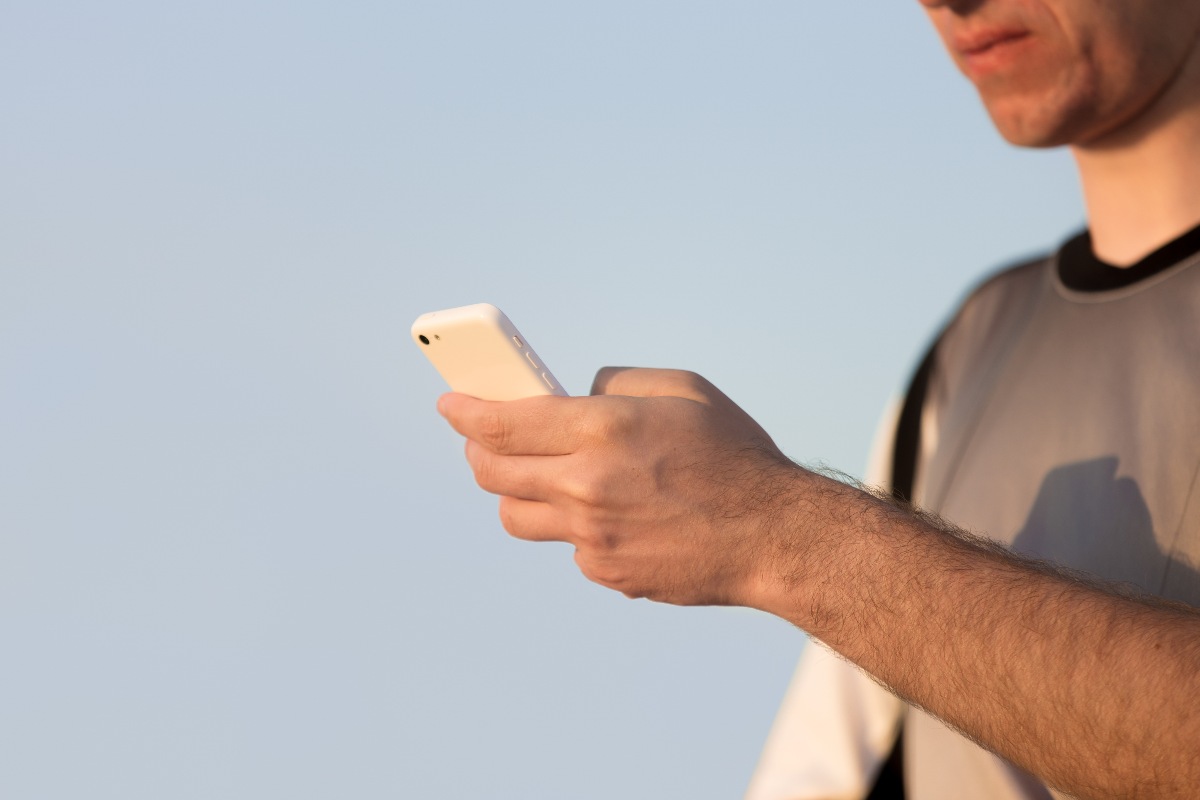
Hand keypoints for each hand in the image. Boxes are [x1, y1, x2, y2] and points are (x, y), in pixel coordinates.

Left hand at [438, 368, 801, 605]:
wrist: (774, 537)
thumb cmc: (733, 453)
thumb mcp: (679, 389)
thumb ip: (614, 383)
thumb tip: (572, 395)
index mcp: (601, 429)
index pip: (500, 423)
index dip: (464, 412)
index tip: (449, 404)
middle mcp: (586, 485)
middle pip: (492, 473)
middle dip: (477, 450)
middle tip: (481, 438)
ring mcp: (592, 537)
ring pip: (515, 516)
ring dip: (514, 491)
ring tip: (538, 475)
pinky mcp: (606, 571)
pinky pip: (566, 543)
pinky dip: (572, 523)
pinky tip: (608, 511)